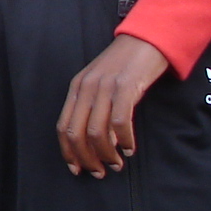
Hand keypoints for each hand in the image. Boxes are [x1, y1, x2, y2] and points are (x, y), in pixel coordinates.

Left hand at [58, 34, 168, 176]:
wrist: (147, 38)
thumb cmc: (126, 64)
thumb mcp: (102, 84)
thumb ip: (96, 109)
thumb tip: (99, 144)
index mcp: (76, 88)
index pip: (63, 127)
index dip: (69, 153)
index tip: (77, 170)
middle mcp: (86, 87)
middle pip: (77, 133)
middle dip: (87, 159)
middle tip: (100, 172)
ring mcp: (105, 87)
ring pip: (97, 132)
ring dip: (106, 154)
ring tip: (116, 164)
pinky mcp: (126, 87)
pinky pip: (120, 122)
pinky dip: (124, 140)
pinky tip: (129, 148)